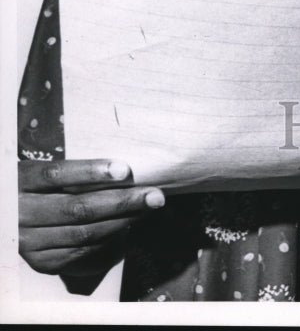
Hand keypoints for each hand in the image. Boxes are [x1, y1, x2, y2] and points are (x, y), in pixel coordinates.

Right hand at [19, 159, 165, 278]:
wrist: (8, 215)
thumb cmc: (36, 184)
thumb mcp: (41, 168)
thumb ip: (71, 169)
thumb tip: (120, 168)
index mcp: (21, 182)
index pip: (56, 175)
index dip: (91, 172)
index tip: (124, 169)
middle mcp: (21, 214)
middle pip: (76, 209)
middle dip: (122, 201)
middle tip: (154, 194)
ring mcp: (30, 242)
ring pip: (83, 234)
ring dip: (122, 221)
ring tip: (148, 208)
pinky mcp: (41, 262)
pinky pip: (81, 253)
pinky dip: (109, 240)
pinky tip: (128, 226)